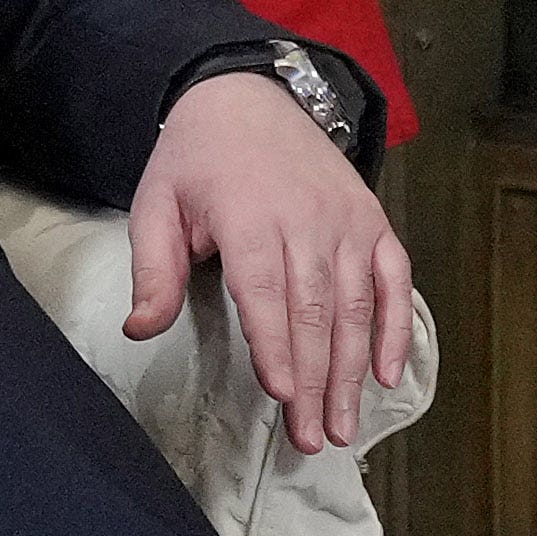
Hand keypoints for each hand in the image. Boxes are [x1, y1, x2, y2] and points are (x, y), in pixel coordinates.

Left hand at [125, 64, 415, 456]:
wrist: (249, 96)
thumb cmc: (196, 160)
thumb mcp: (156, 203)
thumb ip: (153, 269)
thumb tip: (139, 329)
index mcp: (250, 217)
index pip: (267, 291)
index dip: (278, 345)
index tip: (286, 395)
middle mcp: (308, 220)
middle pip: (315, 312)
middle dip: (317, 381)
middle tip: (313, 439)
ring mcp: (347, 221)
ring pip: (355, 306)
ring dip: (353, 371)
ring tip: (345, 426)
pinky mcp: (372, 222)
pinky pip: (393, 280)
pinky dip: (396, 327)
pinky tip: (389, 374)